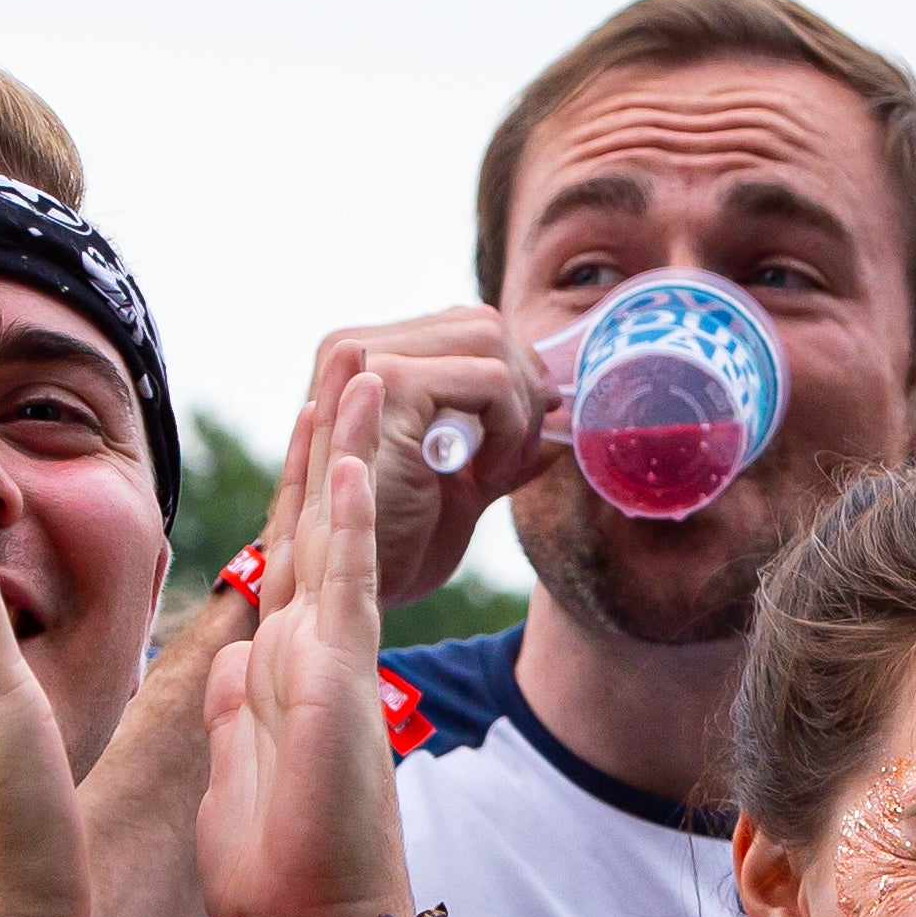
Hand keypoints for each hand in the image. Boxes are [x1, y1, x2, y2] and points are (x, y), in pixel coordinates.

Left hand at [200, 373, 414, 916]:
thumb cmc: (282, 879)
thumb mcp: (239, 776)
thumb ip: (239, 717)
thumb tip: (235, 668)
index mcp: (283, 680)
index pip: (288, 569)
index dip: (294, 502)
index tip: (301, 441)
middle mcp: (317, 659)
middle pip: (323, 534)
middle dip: (329, 453)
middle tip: (347, 372)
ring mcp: (334, 665)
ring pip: (342, 538)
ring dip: (346, 457)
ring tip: (361, 378)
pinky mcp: (341, 684)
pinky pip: (347, 586)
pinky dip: (351, 522)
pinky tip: (349, 461)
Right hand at [277, 312, 552, 611]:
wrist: (358, 592)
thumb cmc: (401, 543)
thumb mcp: (461, 479)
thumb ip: (500, 442)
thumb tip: (557, 420)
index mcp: (368, 357)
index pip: (468, 325)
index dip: (515, 372)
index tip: (528, 431)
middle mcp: (358, 343)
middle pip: (484, 324)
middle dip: (525, 385)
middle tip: (522, 452)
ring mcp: (371, 360)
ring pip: (490, 341)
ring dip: (517, 408)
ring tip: (497, 469)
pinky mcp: (391, 387)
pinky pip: (489, 379)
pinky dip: (507, 427)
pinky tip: (485, 476)